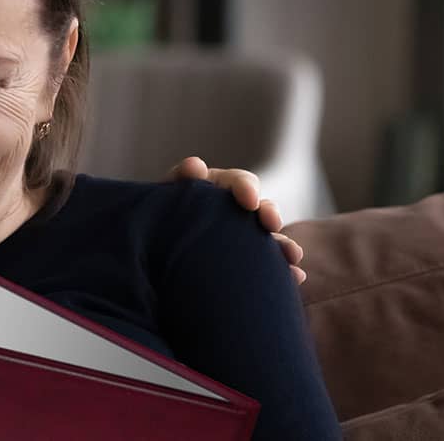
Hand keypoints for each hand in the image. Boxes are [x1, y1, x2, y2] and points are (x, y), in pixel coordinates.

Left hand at [167, 157, 306, 284]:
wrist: (148, 256)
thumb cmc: (153, 221)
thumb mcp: (161, 199)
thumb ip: (178, 180)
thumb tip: (196, 165)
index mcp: (215, 190)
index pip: (238, 183)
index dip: (245, 188)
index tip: (248, 200)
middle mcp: (233, 212)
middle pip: (260, 208)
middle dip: (269, 214)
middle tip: (271, 222)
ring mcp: (241, 238)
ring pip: (269, 238)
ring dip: (283, 244)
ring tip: (292, 256)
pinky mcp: (245, 263)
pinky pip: (269, 265)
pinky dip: (284, 270)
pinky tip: (295, 277)